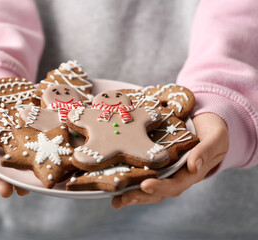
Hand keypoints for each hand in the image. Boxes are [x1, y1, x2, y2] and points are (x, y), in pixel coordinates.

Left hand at [112, 113, 228, 208]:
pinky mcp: (155, 165)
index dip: (161, 187)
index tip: (145, 185)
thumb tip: (194, 167)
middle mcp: (176, 176)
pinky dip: (129, 181)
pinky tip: (114, 184)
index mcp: (191, 173)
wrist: (205, 123)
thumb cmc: (212, 131)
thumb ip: (206, 151)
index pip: (176, 184)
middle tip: (122, 198)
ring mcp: (165, 172)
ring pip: (148, 188)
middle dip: (140, 196)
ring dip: (131, 195)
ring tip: (115, 200)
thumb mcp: (216, 138)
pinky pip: (142, 175)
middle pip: (158, 192)